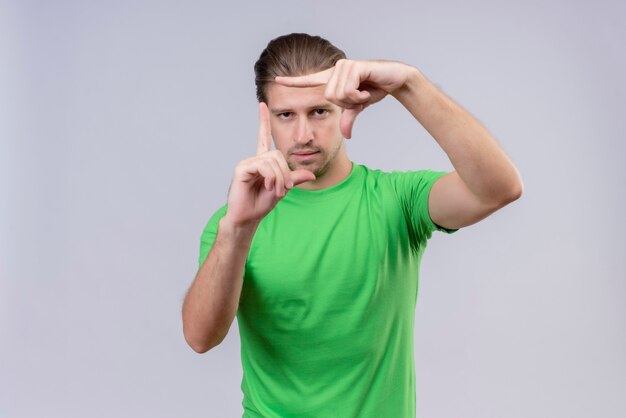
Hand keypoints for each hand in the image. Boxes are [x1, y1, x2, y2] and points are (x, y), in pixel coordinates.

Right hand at [223, 102, 315, 226]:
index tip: (262, 104)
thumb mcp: (283, 189)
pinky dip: (271, 177)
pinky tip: (269, 186)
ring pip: (272, 160)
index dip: (263, 121)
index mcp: (262, 161)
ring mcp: (246, 163)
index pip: (263, 136)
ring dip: (280, 178)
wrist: (248, 217)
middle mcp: (254, 159)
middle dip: (285, 173)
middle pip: (277, 154)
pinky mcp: (242, 169)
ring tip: (277, 191)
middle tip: (285, 189)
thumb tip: (311, 175)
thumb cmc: (261, 203)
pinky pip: (263, 166)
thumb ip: (294, 179)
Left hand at [274, 59, 412, 138]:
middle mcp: (335, 70)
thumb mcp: (358, 107)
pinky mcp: (353, 66)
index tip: (277, 80)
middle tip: (359, 97)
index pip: (309, 81)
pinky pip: (347, 91)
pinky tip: (367, 89)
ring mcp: (343, 66)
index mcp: (332, 79)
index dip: (293, 82)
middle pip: (328, 97)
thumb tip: (346, 135)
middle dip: (346, 103)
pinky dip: (359, 96)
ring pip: (337, 95)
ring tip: (364, 91)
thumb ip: (348, 119)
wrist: (394, 79)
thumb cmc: (375, 89)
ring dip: (353, 100)